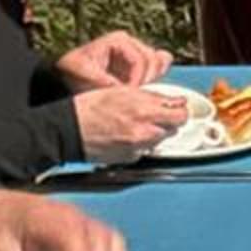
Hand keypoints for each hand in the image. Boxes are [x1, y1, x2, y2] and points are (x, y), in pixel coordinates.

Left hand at [59, 30, 172, 90]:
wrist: (68, 74)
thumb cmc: (74, 71)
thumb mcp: (84, 74)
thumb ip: (104, 80)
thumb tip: (123, 89)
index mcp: (119, 40)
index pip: (140, 59)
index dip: (137, 78)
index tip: (129, 93)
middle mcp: (131, 43)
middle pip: (153, 60)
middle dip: (146, 79)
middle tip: (135, 95)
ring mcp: (137, 52)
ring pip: (159, 62)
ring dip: (152, 79)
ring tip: (139, 92)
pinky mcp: (140, 63)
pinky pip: (160, 65)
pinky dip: (156, 76)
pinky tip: (145, 88)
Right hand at [72, 85, 186, 156]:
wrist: (69, 129)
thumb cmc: (90, 107)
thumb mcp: (124, 91)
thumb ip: (154, 97)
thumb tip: (175, 102)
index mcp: (144, 112)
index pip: (181, 115)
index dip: (180, 111)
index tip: (176, 108)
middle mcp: (144, 133)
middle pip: (173, 129)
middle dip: (168, 122)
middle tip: (154, 114)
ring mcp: (138, 148)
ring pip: (159, 141)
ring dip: (155, 133)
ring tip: (135, 124)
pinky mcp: (129, 159)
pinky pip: (144, 151)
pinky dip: (141, 145)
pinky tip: (126, 136)